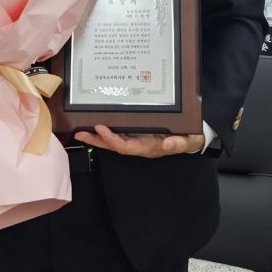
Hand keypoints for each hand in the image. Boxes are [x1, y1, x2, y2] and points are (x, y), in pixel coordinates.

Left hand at [74, 124, 204, 157]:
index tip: (101, 129)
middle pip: (115, 145)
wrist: (192, 136)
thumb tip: (168, 143)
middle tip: (80, 134)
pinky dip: (107, 130)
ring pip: (114, 139)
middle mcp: (140, 144)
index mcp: (149, 147)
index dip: (112, 140)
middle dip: (97, 141)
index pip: (127, 146)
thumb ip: (180, 143)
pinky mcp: (137, 131)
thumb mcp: (189, 140)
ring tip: (81, 131)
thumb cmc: (188, 138)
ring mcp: (138, 138)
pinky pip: (120, 132)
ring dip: (98, 136)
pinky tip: (96, 124)